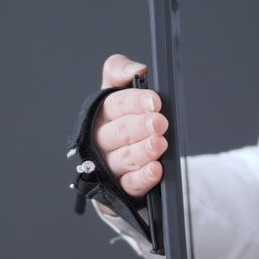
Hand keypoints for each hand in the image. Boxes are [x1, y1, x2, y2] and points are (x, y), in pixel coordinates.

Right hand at [94, 54, 167, 211]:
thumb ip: (120, 71)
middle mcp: (99, 140)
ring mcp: (107, 166)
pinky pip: (129, 185)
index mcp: (99, 115)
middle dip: (140, 127)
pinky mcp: (117, 189)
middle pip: (118, 133)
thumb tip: (138, 68)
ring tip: (159, 145)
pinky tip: (155, 170)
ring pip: (123, 159)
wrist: (119, 161)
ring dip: (142, 152)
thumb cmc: (121, 120)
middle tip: (160, 123)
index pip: (113, 105)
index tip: (154, 102)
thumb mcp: (118, 91)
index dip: (134, 102)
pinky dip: (143, 177)